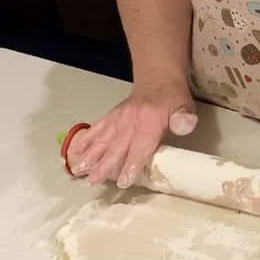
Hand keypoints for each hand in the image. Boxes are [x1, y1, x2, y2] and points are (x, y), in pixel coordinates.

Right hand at [68, 82, 196, 188]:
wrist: (158, 78)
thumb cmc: (172, 99)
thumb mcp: (184, 105)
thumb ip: (184, 116)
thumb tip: (185, 124)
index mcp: (150, 120)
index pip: (141, 145)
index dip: (133, 163)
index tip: (124, 180)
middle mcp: (131, 119)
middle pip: (117, 144)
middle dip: (105, 164)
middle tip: (93, 181)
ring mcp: (119, 117)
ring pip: (103, 137)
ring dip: (91, 154)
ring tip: (80, 170)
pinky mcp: (111, 116)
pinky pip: (97, 127)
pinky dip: (85, 139)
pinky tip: (74, 152)